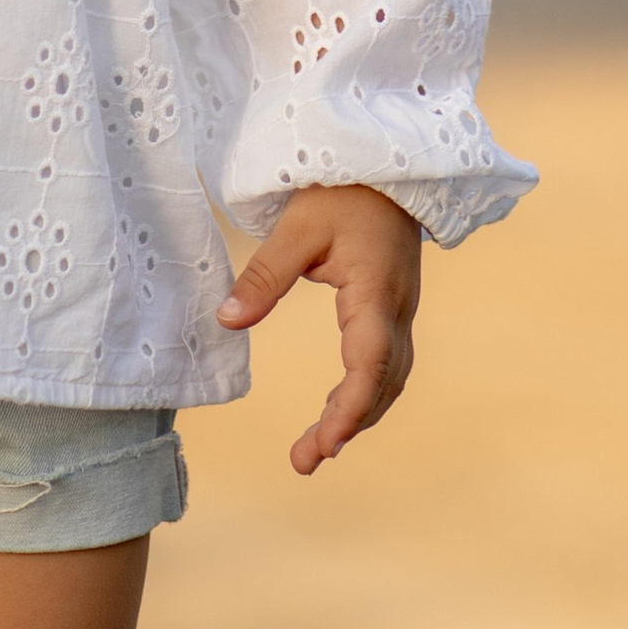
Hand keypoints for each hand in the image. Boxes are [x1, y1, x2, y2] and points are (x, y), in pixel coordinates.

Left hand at [215, 184, 422, 474]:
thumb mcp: (296, 227)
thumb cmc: (341, 192)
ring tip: (313, 449)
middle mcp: (397, 310)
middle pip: (382, 383)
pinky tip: (336, 410)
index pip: (370, 363)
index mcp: (376, 292)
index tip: (327, 442)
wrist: (386, 168)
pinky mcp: (393, 310)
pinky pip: (385, 365)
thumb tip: (227, 321)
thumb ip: (264, 277)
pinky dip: (363, 394)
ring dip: (357, 415)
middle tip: (303, 460)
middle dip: (347, 425)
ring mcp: (400, 312)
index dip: (351, 407)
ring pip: (388, 379)